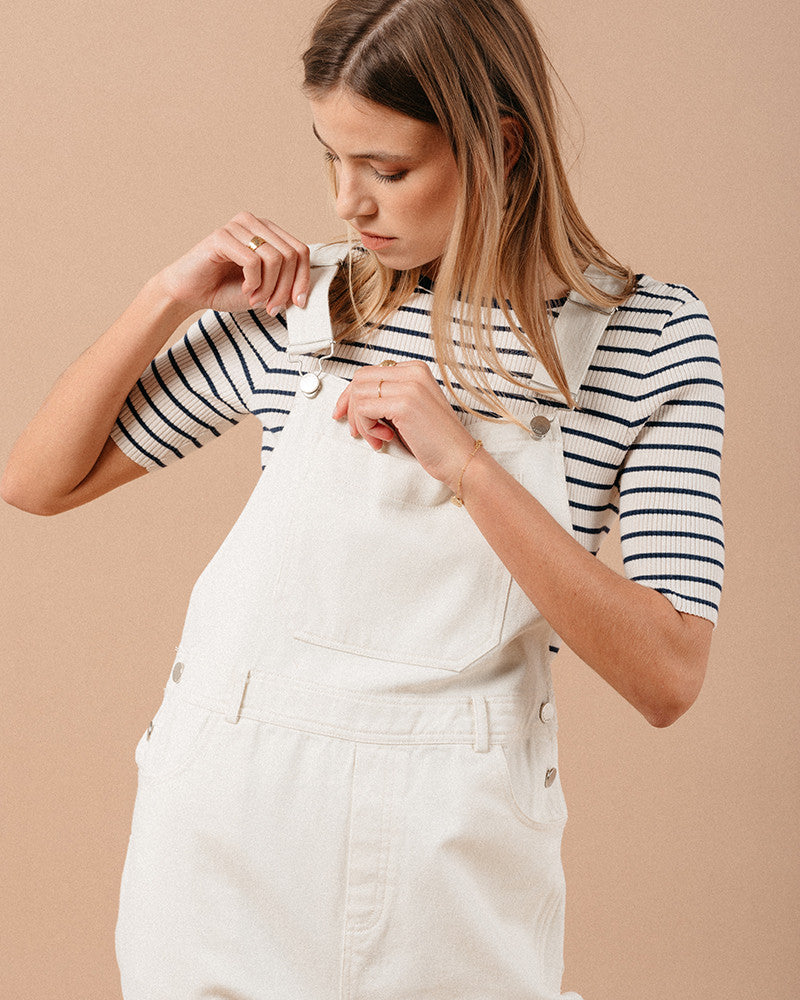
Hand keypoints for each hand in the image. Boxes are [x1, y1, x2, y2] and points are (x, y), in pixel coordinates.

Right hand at [155, 212, 310, 314]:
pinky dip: (253, 283)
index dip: (303, 279)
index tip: (297, 303)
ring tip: (255, 299)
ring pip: (275, 259)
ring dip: (269, 288)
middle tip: (271, 306)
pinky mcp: (222, 236)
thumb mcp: (265, 289)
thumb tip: (305, 289)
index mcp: (268, 232)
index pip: (301, 250)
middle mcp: (255, 223)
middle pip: (291, 254)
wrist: (190, 293)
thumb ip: (285, 284)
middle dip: (285, 287)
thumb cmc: (226, 289)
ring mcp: (238, 226)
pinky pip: (253, 261)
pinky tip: (245, 289)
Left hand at [331, 360, 476, 489]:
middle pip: (360, 380)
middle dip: (351, 408)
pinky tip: (385, 438)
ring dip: (361, 422)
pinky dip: (367, 428)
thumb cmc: (436, 440)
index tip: (344, 412)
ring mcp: (409, 386)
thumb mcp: (410, 409)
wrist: (459, 458)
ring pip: (359, 394)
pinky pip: (364, 409)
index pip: (369, 372)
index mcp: (415, 370)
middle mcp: (412, 372)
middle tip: (358, 431)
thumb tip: (354, 400)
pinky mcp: (404, 404)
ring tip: (378, 438)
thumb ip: (389, 397)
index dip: (351, 395)